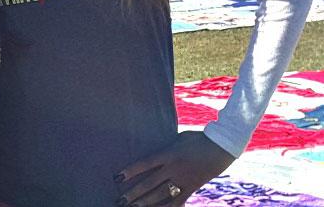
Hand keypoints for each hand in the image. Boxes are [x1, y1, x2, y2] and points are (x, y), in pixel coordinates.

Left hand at [115, 131, 234, 206]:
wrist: (221, 147)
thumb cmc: (196, 139)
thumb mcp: (177, 139)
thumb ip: (164, 147)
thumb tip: (149, 151)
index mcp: (169, 153)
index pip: (145, 164)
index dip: (131, 171)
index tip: (117, 177)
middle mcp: (175, 168)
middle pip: (151, 183)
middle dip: (134, 192)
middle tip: (120, 199)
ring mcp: (184, 179)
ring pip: (162, 194)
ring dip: (146, 202)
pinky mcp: (192, 187)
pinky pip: (178, 201)